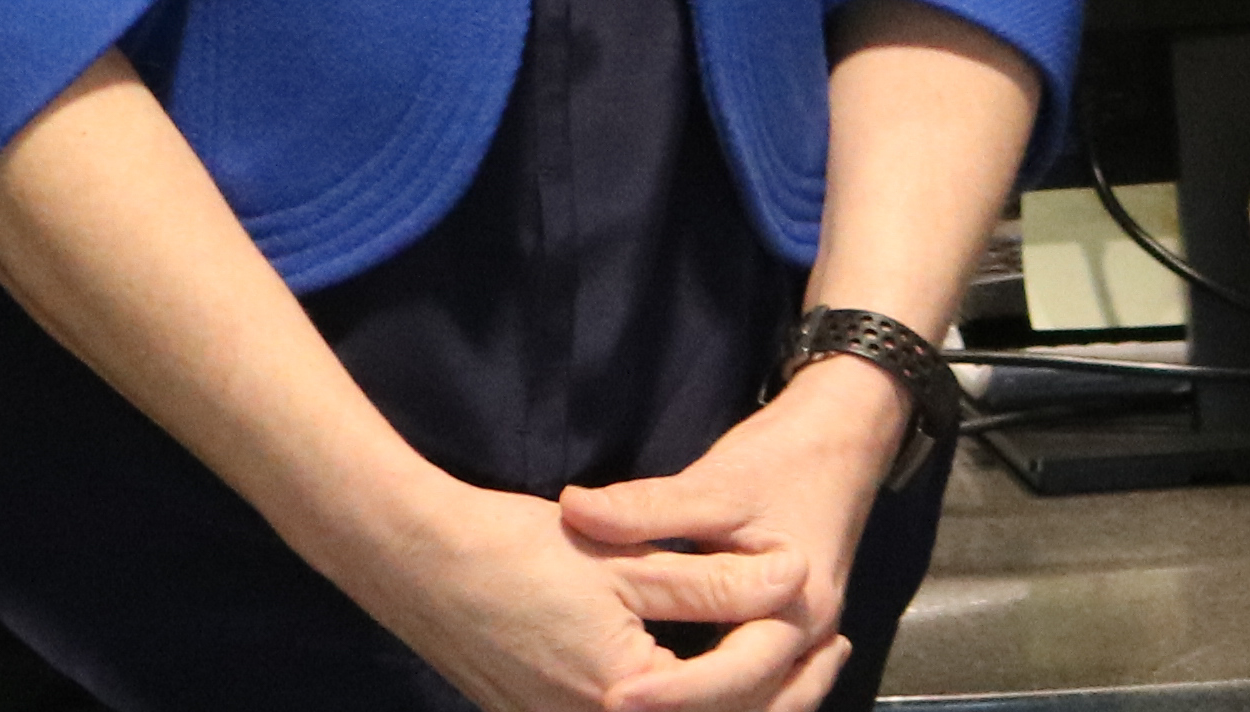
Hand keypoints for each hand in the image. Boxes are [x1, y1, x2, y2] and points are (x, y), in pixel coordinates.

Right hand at [325, 469, 797, 711]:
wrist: (417, 563)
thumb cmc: (517, 552)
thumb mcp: (626, 561)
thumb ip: (712, 582)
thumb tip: (792, 576)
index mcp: (624, 699)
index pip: (731, 703)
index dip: (791, 676)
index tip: (831, 644)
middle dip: (772, 697)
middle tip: (826, 656)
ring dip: (727, 699)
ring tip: (785, 660)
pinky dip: (676, 697)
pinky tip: (696, 665)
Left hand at [555, 364, 900, 711]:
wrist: (841, 437)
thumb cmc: (783, 459)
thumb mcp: (714, 482)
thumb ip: (646, 506)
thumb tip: (572, 510)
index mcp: (797, 605)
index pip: (736, 674)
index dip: (675, 693)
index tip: (614, 696)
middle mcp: (809, 637)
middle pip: (755, 707)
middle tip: (616, 709)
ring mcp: (807, 640)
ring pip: (768, 706)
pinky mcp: (793, 636)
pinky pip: (768, 689)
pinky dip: (734, 703)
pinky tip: (688, 705)